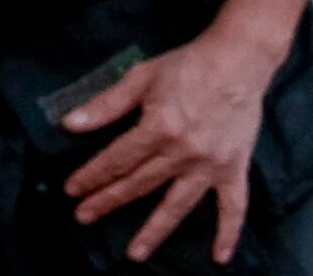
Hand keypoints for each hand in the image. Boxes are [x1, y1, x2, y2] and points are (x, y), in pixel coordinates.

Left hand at [60, 33, 269, 263]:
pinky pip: (234, 204)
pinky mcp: (234, 166)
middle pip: (139, 183)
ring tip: (134, 254)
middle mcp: (184, 152)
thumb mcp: (143, 76)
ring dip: (154, 231)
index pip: (117, 159)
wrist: (241, 56)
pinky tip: (220, 257)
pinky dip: (229, 231)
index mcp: (160, 127)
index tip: (72, 189)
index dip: (91, 175)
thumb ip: (107, 104)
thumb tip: (70, 125)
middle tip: (84, 216)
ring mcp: (210, 163)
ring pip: (177, 205)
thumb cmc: (191, 63)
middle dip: (108, 201)